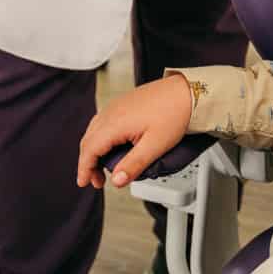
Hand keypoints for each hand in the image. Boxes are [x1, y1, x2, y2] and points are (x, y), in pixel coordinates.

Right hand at [76, 75, 193, 188]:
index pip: (90, 149)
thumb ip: (134, 165)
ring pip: (94, 130)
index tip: (84, 183)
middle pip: (88, 140)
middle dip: (88, 163)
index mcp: (116, 122)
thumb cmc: (174, 113)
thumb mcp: (155, 145)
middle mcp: (112, 111)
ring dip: (94, 150)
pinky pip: (103, 121)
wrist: (188, 90)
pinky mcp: (124, 103)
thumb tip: (116, 181)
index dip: (84, 169)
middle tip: (97, 181)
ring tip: (104, 167)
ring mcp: (117, 105)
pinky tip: (111, 146)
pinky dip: (100, 138)